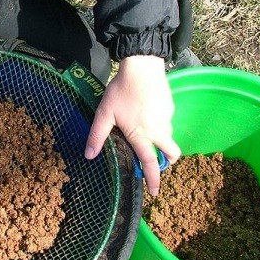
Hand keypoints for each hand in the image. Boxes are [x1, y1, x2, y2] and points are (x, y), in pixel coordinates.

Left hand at [85, 55, 180, 194]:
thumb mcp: (104, 113)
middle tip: (158, 166)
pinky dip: (161, 125)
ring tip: (148, 136)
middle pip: (170, 153)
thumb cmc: (121, 91)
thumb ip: (97, 135)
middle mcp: (158, 129)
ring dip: (162, 142)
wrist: (142, 67)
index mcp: (142, 135)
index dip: (152, 179)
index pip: (149, 163)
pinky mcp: (170, 106)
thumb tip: (89, 155)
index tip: (155, 193)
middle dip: (166, 163)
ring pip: (169, 136)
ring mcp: (166, 118)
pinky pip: (167, 121)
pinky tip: (148, 115)